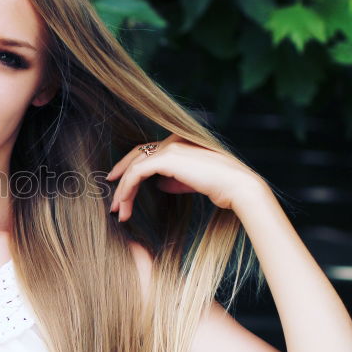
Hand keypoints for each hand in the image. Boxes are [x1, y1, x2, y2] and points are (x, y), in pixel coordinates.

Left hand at [105, 134, 264, 221]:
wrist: (237, 186)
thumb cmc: (220, 187)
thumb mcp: (191, 182)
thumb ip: (174, 179)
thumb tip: (160, 183)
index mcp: (179, 142)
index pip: (147, 152)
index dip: (130, 168)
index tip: (119, 187)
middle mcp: (172, 140)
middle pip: (136, 156)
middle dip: (121, 179)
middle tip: (114, 202)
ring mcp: (169, 146)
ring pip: (134, 166)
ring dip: (123, 190)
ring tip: (119, 211)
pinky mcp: (166, 157)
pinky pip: (137, 172)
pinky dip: (127, 189)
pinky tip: (125, 204)